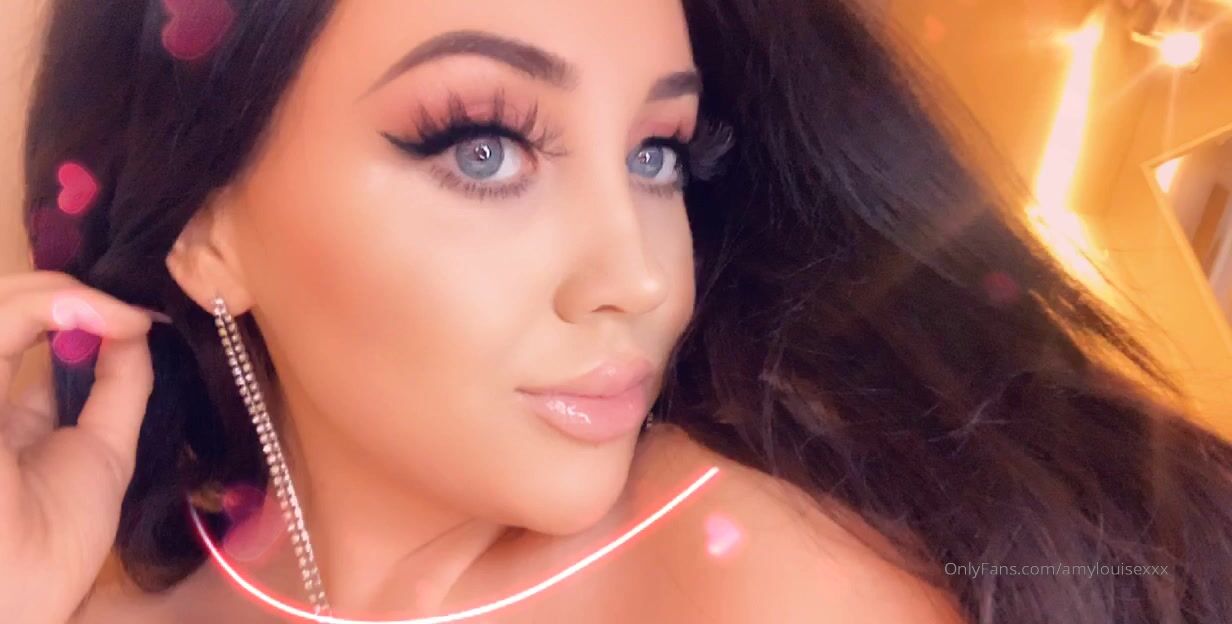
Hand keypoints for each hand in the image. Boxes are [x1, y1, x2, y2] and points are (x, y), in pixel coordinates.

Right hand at [0, 271, 162, 623]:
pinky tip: (87, 312)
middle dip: (57, 293)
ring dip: (49, 295)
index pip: (14, 337)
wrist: (25, 593)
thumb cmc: (56, 538)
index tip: (125, 314)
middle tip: (117, 303)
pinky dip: (37, 308)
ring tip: (107, 307)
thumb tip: (136, 323)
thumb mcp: (101, 449)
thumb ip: (118, 385)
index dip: (63, 311)